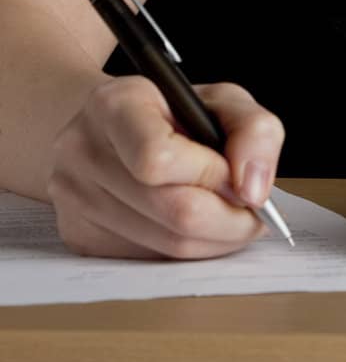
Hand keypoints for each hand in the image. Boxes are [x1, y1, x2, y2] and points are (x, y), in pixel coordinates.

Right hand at [47, 74, 284, 258]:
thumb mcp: (221, 100)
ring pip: (166, 247)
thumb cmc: (169, 111)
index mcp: (114, 105)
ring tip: (228, 217)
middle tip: (250, 212)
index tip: (237, 176)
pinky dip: (185, 251)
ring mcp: (74, 199)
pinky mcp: (78, 237)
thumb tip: (254, 190)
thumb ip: (254, 131)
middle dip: (228, 219)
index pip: (158, 159)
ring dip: (213, 240)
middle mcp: (83, 151)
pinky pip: (149, 262)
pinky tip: (193, 227)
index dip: (211, 175)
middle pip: (172, 211)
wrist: (108, 126)